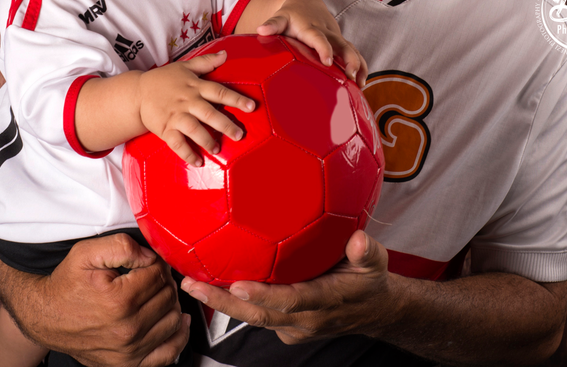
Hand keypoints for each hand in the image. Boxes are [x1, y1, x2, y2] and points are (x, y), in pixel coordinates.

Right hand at [19, 233, 189, 366]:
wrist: (45, 317)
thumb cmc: (66, 285)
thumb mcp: (86, 253)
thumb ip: (122, 246)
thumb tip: (150, 256)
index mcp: (119, 300)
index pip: (159, 275)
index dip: (156, 263)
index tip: (147, 263)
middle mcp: (127, 329)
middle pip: (168, 297)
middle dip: (163, 282)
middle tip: (151, 276)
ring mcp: (129, 350)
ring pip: (173, 320)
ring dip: (170, 304)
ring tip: (156, 295)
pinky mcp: (128, 364)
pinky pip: (168, 352)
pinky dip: (177, 336)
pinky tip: (175, 322)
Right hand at [137, 50, 257, 165]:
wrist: (137, 93)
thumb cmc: (164, 79)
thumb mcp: (184, 67)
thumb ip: (206, 62)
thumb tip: (225, 53)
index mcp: (195, 86)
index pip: (219, 91)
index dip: (236, 99)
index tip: (252, 107)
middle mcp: (187, 102)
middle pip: (209, 113)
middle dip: (225, 125)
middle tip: (239, 135)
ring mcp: (176, 116)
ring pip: (194, 129)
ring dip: (207, 140)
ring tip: (217, 149)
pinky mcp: (165, 129)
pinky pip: (177, 143)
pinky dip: (187, 153)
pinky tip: (198, 162)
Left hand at [178, 230, 391, 343]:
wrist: (376, 312)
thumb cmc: (371, 282)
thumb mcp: (376, 264)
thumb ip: (366, 252)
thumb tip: (358, 239)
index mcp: (323, 303)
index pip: (288, 302)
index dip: (261, 296)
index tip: (237, 284)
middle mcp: (304, 320)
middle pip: (257, 315)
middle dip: (221, 303)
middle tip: (192, 284)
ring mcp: (292, 327)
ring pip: (252, 317)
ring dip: (220, 302)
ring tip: (190, 281)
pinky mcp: (285, 326)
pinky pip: (256, 314)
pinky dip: (233, 302)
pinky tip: (212, 282)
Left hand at [256, 0, 367, 86]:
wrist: (305, 2)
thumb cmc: (290, 15)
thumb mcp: (280, 18)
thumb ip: (273, 24)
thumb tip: (260, 30)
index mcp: (311, 28)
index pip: (319, 38)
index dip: (324, 49)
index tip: (327, 62)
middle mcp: (327, 32)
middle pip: (342, 44)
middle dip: (349, 58)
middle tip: (351, 74)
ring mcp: (336, 37)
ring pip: (351, 49)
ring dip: (358, 64)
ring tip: (360, 82)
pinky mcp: (341, 42)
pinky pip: (354, 53)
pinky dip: (360, 66)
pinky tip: (361, 82)